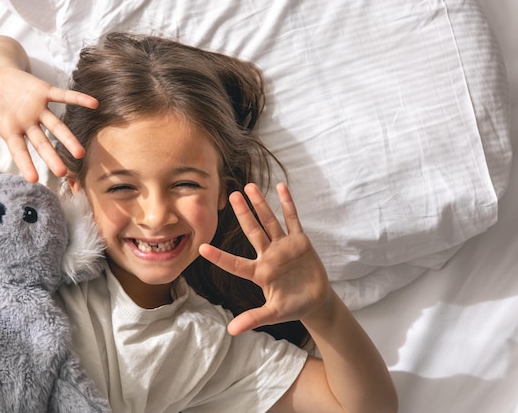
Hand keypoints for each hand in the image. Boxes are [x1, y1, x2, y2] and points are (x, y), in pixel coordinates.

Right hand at [0, 67, 97, 181]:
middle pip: (42, 143)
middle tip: (63, 172)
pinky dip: (78, 98)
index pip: (19, 151)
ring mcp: (39, 109)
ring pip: (56, 125)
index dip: (26, 164)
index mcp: (13, 133)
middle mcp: (29, 124)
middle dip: (52, 157)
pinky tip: (94, 104)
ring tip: (80, 153)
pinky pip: (64, 95)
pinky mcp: (45, 92)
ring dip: (68, 138)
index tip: (33, 179)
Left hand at [199, 183, 331, 334]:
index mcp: (259, 272)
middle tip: (230, 195)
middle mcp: (268, 255)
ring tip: (250, 186)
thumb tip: (231, 331)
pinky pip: (292, 219)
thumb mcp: (273, 314)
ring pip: (269, 221)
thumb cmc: (292, 307)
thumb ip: (253, 318)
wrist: (315, 301)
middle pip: (252, 230)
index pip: (235, 263)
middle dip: (242, 213)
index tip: (201, 247)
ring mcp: (283, 246)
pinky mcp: (299, 241)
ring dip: (260, 204)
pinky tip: (281, 187)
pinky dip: (287, 203)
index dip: (219, 256)